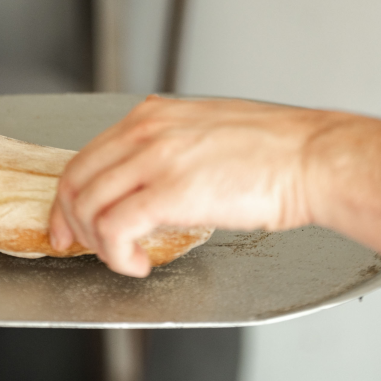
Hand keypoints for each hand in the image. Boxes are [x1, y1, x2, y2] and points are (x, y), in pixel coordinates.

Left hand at [49, 95, 348, 276]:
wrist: (313, 158)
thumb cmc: (276, 152)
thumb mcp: (205, 131)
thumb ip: (168, 147)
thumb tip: (145, 181)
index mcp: (152, 115)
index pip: (87, 156)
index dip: (69, 197)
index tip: (67, 223)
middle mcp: (145, 131)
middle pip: (76, 181)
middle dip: (69, 222)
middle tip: (80, 248)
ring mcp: (154, 159)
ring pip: (87, 207)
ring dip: (97, 244)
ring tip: (124, 258)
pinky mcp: (168, 192)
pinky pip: (113, 229)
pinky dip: (116, 256)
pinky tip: (138, 265)